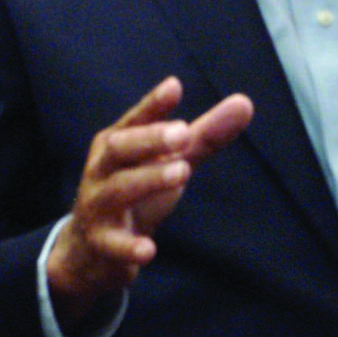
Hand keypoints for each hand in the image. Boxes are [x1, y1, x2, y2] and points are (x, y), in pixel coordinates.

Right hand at [47, 77, 251, 322]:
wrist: (92, 249)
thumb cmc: (135, 193)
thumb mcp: (169, 162)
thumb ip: (203, 136)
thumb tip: (244, 102)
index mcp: (117, 144)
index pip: (135, 120)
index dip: (153, 105)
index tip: (174, 86)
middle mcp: (102, 169)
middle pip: (119, 148)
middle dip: (150, 139)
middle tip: (183, 133)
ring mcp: (98, 206)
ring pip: (118, 189)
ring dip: (148, 179)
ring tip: (182, 172)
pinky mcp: (101, 243)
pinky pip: (113, 244)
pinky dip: (129, 247)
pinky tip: (148, 250)